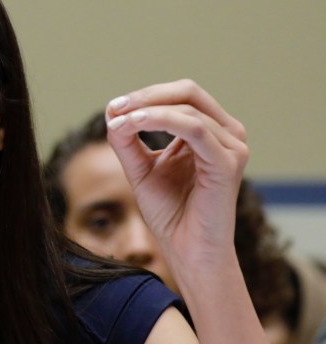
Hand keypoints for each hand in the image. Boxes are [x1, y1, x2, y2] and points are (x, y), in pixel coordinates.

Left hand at [104, 79, 247, 263]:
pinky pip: (194, 129)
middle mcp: (226, 135)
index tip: (113, 107)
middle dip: (147, 95)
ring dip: (147, 109)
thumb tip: (112, 111)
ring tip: (119, 120)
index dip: (146, 94)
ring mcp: (231, 148)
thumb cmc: (170, 213)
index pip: (181, 96)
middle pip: (189, 92)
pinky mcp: (227, 164)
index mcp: (210, 132)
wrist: (186, 251)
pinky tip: (135, 124)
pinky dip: (161, 121)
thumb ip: (127, 140)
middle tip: (116, 107)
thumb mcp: (141, 168)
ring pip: (188, 108)